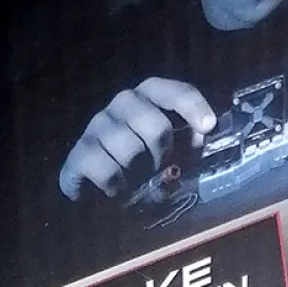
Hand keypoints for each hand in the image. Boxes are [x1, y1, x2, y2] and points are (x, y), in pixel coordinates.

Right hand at [60, 78, 216, 201]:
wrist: (98, 194)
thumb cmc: (143, 167)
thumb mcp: (173, 156)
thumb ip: (190, 146)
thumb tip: (200, 139)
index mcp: (150, 98)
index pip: (175, 92)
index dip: (194, 106)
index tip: (208, 127)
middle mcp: (123, 103)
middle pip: (156, 125)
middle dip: (164, 154)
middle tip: (161, 168)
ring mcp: (97, 125)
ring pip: (130, 150)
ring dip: (139, 174)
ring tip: (136, 181)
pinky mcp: (79, 152)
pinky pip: (105, 169)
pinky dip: (116, 186)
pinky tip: (116, 190)